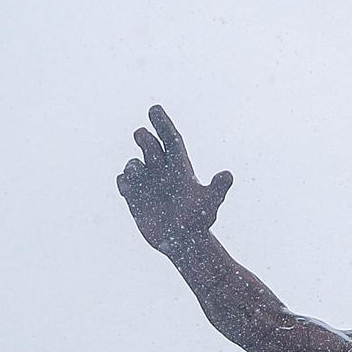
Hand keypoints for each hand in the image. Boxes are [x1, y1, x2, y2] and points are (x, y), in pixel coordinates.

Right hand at [117, 105, 232, 254]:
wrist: (184, 241)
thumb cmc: (198, 222)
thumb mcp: (209, 204)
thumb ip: (217, 189)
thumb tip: (228, 175)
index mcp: (178, 167)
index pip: (169, 139)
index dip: (162, 123)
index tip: (154, 109)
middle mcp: (161, 170)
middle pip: (150, 145)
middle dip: (145, 138)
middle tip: (141, 135)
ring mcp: (146, 183)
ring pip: (134, 164)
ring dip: (133, 165)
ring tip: (138, 173)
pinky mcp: (134, 196)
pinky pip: (123, 182)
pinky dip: (123, 182)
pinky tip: (126, 186)